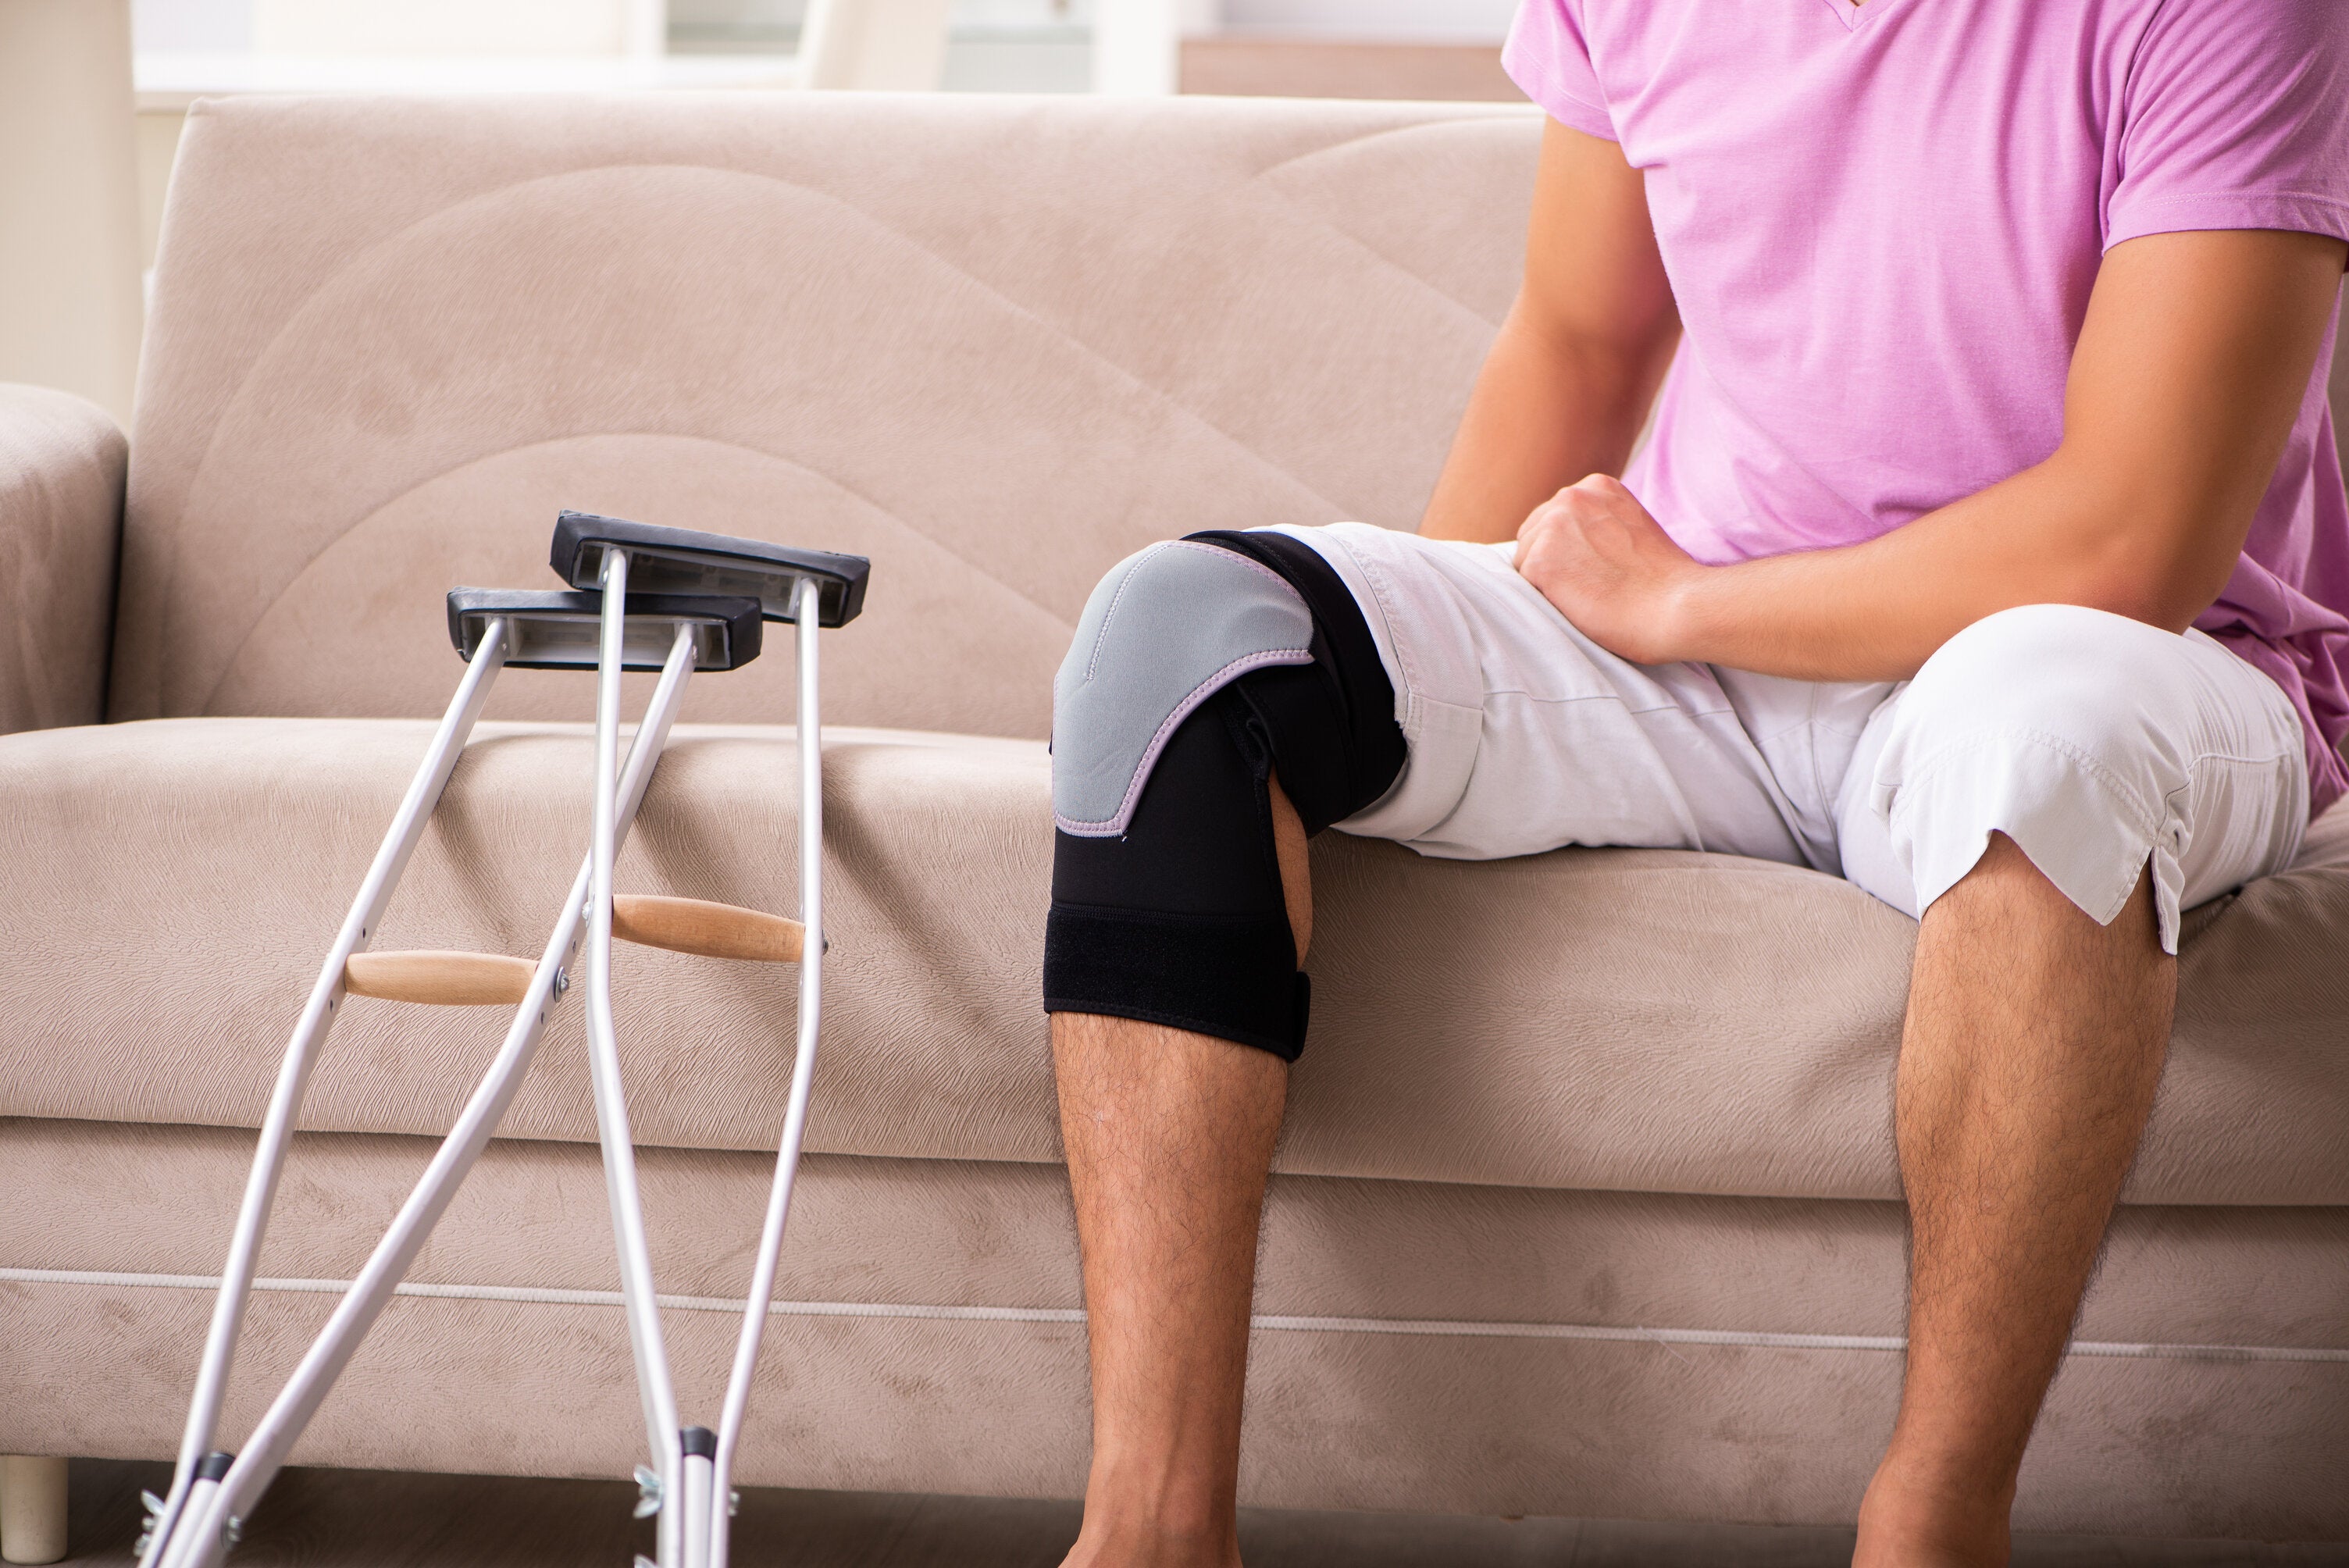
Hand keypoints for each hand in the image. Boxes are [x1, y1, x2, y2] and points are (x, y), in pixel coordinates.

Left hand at [1513, 474, 1705, 664]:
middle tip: (1594, 585)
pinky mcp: (1539, 559)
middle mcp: (1571, 496)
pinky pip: (1524, 584)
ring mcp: (1553, 526)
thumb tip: (1564, 542)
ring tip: (1590, 593)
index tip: (1601, 568)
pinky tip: (1581, 603)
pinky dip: (1546, 599)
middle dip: (1553, 562)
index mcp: (1596, 486)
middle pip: (1533, 535)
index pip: (1555, 518)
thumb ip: (1598, 523)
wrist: (1678, 607)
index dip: (1570, 551)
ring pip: (1525, 559)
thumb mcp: (1631, 528)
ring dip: (1548, 582)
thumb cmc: (1663, 581)